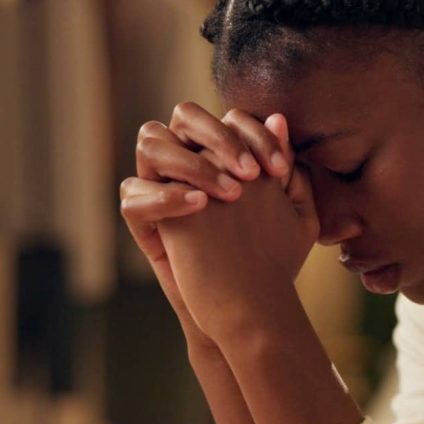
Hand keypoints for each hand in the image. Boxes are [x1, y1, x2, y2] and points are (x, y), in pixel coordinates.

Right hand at [120, 102, 299, 345]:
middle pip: (186, 116)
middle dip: (219, 137)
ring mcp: (160, 184)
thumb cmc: (271, 257)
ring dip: (191, 163)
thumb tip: (279, 118)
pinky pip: (132, 193)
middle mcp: (188, 159)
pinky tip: (200, 208)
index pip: (231, 118)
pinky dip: (164, 196)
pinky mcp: (142, 217)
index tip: (282, 170)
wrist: (247, 307)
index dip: (256, 135)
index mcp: (223, 152)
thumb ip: (285, 165)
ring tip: (228, 195)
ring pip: (150, 142)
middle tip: (251, 175)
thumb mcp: (292, 210)